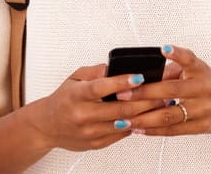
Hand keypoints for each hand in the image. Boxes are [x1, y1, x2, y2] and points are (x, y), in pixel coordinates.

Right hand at [26, 63, 167, 150]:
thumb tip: (114, 67)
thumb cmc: (64, 99)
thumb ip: (95, 71)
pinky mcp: (96, 143)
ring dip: (145, 114)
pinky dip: (135, 124)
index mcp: (77, 95)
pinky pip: (121, 134)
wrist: (47, 126)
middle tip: (163, 91)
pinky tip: (148, 116)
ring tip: (162, 104)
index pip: (101, 87)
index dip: (122, 82)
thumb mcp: (74, 78)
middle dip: (145, 100)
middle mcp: (82, 115)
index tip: (139, 76)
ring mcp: (90, 132)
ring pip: (124, 123)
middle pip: (119, 108)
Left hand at [122, 44, 210, 135]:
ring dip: (145, 118)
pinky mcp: (202, 127)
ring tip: (125, 119)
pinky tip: (139, 129)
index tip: (163, 48)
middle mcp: (205, 89)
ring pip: (170, 115)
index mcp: (201, 70)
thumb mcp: (194, 71)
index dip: (177, 54)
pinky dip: (155, 130)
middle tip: (122, 93)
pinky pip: (174, 130)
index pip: (189, 59)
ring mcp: (204, 109)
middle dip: (144, 93)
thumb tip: (141, 77)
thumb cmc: (205, 83)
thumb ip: (171, 72)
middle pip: (172, 91)